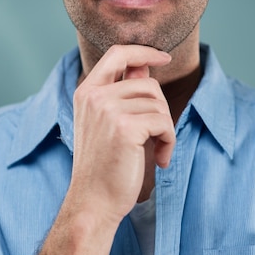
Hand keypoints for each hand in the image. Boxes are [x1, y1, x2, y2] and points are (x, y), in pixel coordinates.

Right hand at [69, 45, 175, 222]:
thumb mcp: (107, 123)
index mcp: (86, 92)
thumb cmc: (103, 166)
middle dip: (160, 110)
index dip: (143, 51)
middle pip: (147, 84)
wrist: (93, 202)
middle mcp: (94, 96)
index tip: (164, 57)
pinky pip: (164, 122)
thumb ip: (123, 93)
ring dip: (165, 129)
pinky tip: (159, 159)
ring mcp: (108, 110)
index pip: (117, 54)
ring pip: (158, 104)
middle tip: (155, 136)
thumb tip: (144, 65)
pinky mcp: (125, 128)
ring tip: (155, 151)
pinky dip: (168, 141)